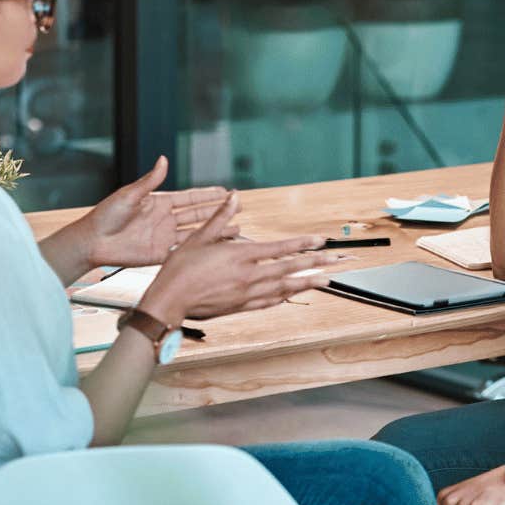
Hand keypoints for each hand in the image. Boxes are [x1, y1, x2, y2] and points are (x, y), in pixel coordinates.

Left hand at [77, 156, 235, 267]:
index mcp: (158, 203)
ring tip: (236, 229)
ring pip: (196, 233)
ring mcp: (164, 237)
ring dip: (215, 230)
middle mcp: (164, 220)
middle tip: (238, 207)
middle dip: (218, 211)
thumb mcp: (129, 195)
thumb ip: (150, 181)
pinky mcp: (161, 254)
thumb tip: (164, 160)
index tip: (225, 191)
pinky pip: (185, 251)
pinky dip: (202, 249)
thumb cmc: (105, 216)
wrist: (93, 242)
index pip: (189, 198)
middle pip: (198, 214)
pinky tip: (216, 248)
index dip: (207, 195)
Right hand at [140, 195, 347, 322]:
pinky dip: (283, 297)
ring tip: (324, 280)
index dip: (302, 244)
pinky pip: (268, 302)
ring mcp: (246, 294)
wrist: (169, 301)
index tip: (320, 241)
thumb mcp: (199, 238)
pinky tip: (292, 294)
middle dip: (314, 263)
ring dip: (306, 282)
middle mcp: (248, 276)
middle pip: (288, 268)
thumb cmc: (179, 269)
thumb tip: (234, 197)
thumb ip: (220, 218)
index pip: (279, 248)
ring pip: (284, 288)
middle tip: (335, 261)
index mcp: (240, 256)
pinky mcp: (240, 307)